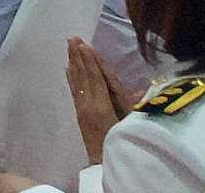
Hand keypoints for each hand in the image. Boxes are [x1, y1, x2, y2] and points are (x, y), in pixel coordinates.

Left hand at [66, 37, 123, 164]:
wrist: (105, 166)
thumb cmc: (124, 144)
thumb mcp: (130, 125)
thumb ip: (130, 108)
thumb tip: (136, 92)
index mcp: (102, 108)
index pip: (96, 80)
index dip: (91, 63)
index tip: (85, 46)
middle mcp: (89, 106)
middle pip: (84, 77)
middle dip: (79, 57)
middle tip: (72, 37)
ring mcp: (82, 110)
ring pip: (77, 82)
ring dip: (74, 63)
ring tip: (69, 46)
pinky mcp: (79, 114)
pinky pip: (75, 91)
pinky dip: (72, 78)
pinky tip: (68, 68)